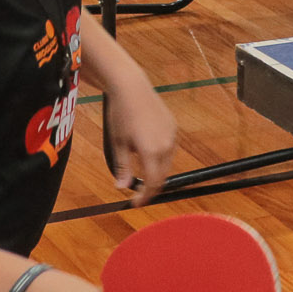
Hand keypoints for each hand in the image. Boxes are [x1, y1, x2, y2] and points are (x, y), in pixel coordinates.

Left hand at [103, 79, 177, 205]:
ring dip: (157, 172)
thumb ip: (123, 168)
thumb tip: (121, 188)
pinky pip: (169, 149)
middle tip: (138, 193)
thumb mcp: (118, 145)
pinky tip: (148, 155)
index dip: (145, 196)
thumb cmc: (121, 116)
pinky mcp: (173, 127)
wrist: (132, 89)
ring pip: (167, 163)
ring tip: (142, 174)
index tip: (135, 203)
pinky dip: (160, 158)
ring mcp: (172, 136)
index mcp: (151, 152)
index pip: (153, 183)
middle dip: (151, 187)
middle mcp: (166, 145)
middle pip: (162, 176)